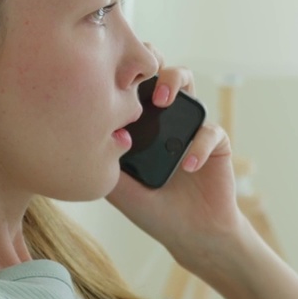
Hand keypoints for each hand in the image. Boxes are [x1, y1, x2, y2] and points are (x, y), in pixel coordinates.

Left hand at [106, 45, 249, 269]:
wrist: (190, 235)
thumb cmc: (152, 210)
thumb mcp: (118, 188)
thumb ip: (104, 162)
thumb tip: (82, 135)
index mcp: (139, 122)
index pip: (130, 84)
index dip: (122, 71)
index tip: (108, 76)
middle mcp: (164, 117)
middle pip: (159, 70)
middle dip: (151, 63)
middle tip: (140, 77)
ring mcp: (189, 125)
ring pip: (188, 83)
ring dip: (175, 82)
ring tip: (163, 101)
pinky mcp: (215, 141)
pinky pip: (209, 130)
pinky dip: (198, 145)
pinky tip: (188, 166)